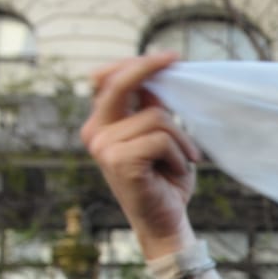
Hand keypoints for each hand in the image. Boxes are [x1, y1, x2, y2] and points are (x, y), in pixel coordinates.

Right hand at [80, 52, 202, 259]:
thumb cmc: (165, 180)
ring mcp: (103, 146)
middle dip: (148, 68)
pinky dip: (179, 156)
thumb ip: (152, 109)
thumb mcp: (161, 137)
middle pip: (120, 84)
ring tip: (180, 162)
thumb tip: (157, 77)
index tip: (168, 56)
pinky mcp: (118, 160)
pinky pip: (162, 140)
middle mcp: (95, 132)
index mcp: (102, 124)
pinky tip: (174, 173)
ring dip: (181, 141)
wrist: (165, 221)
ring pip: (157, 118)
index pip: (110, 81)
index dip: (136, 64)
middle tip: (176, 60)